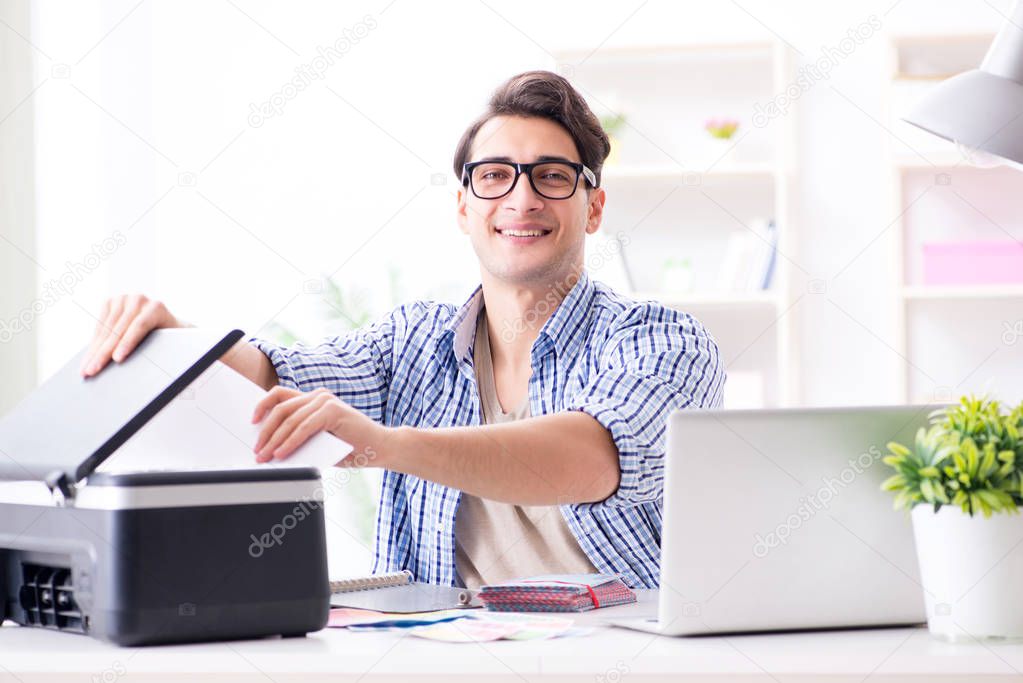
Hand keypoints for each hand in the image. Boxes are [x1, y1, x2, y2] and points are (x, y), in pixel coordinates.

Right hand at [80, 294, 187, 376]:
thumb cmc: (170, 339)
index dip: (127, 343)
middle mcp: (139, 300)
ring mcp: (123, 299)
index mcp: (156, 307)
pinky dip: (93, 345)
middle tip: (92, 371)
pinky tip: (86, 359)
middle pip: (118, 330)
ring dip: (93, 352)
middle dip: (103, 354)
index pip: (140, 325)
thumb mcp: (170, 343)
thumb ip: (162, 350)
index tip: (117, 359)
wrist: (165, 324)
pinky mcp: (110, 302)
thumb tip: (142, 366)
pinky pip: (99, 327)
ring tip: (85, 370)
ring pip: (105, 330)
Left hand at [251, 386, 389, 465]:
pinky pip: (304, 427)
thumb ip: (301, 436)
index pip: (280, 395)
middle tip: (257, 450)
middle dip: (265, 431)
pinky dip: (290, 442)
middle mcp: (319, 395)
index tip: (251, 423)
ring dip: (274, 440)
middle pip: (281, 408)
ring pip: (290, 419)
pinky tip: (282, 453)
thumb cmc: (351, 446)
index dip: (262, 407)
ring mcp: (326, 401)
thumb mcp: (319, 439)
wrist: (381, 447)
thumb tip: (271, 447)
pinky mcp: (333, 411)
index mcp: (314, 399)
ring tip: (265, 456)